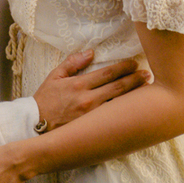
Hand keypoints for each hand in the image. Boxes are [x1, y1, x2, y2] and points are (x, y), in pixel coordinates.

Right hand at [32, 48, 149, 129]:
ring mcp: (92, 117)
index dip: (123, 67)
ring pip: (118, 104)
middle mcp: (88, 100)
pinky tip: (135, 109)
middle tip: (148, 74)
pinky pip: (113, 119)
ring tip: (147, 88)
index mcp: (79, 84)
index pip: (107, 73)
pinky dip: (125, 112)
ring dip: (134, 95)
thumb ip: (73, 63)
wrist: (35, 125)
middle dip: (135, 80)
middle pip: (117, 88)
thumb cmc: (45, 100)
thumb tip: (90, 52)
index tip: (134, 63)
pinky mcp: (93, 129)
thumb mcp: (54, 76)